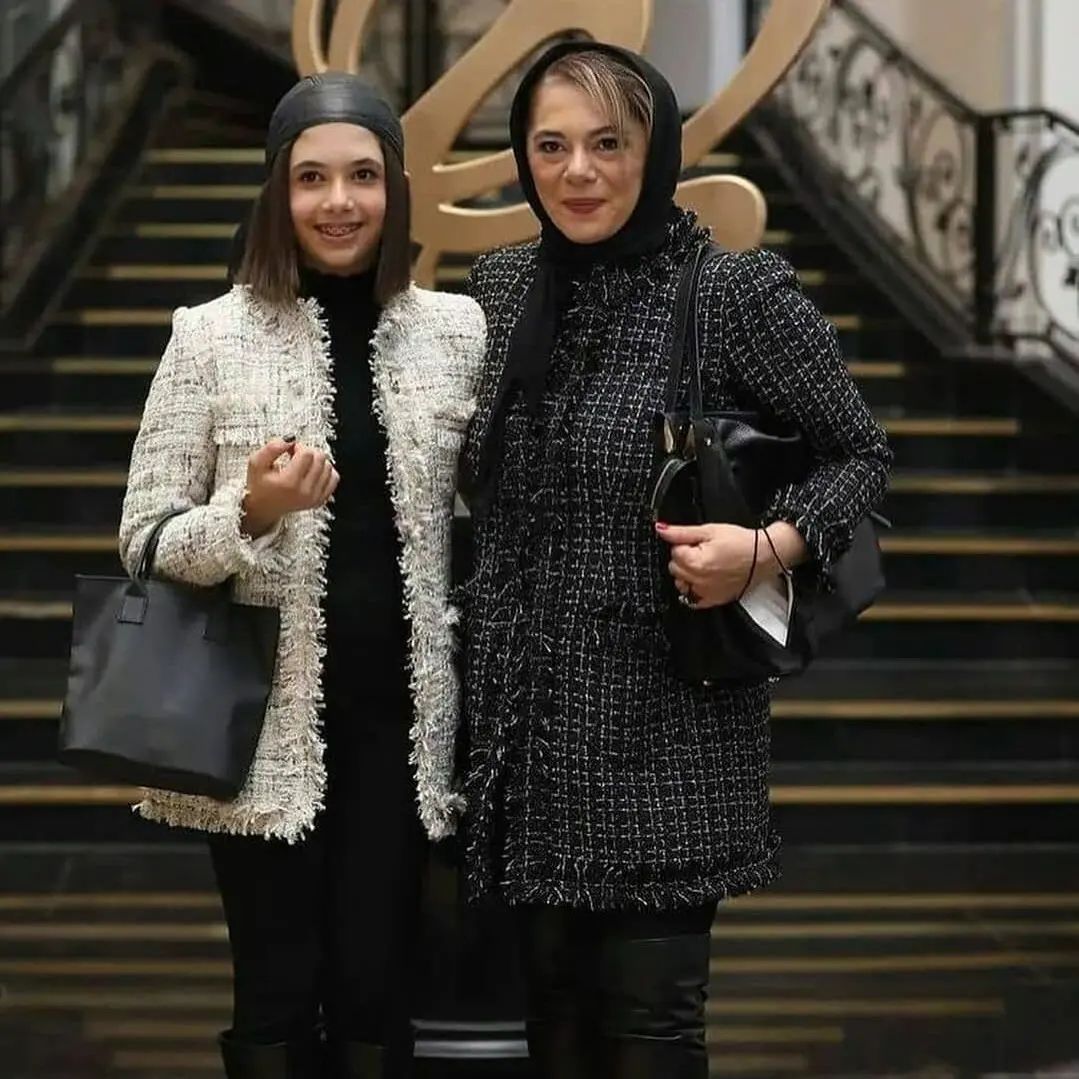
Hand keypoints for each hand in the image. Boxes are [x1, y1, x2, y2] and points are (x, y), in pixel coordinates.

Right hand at [241, 437, 338, 537]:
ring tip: (302, 464)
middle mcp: (305, 492)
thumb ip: (272, 448)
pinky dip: (326, 471)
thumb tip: (290, 439)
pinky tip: (313, 471)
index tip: (290, 450)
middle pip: (320, 458)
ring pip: (329, 467)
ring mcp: (314, 498)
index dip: (299, 446)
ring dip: (317, 461)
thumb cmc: (259, 484)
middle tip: (296, 456)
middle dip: (309, 452)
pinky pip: (334, 479)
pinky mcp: (320, 500)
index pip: (307, 454)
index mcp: (289, 483)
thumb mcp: (256, 463)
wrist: (263, 507)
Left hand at [655, 520, 806, 608]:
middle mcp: (698, 581)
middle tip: (705, 551)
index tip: (700, 542)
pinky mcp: (712, 600)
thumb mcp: (709, 530)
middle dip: (685, 558)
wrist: (764, 556)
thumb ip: (681, 532)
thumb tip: (660, 529)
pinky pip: (691, 598)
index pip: (674, 551)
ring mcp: (704, 593)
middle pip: (675, 567)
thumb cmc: (740, 542)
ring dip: (688, 574)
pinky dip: (694, 588)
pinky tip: (706, 578)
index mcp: (695, 562)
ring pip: (680, 582)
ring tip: (707, 564)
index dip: (686, 544)